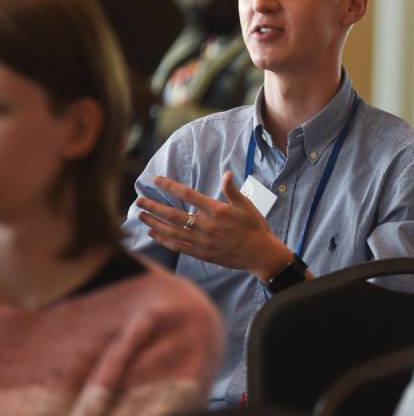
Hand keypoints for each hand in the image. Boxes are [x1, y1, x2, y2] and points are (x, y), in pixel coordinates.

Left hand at [137, 171, 293, 280]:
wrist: (260, 254)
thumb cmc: (255, 227)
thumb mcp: (246, 205)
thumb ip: (232, 190)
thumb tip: (226, 174)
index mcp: (217, 210)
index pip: (188, 194)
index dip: (170, 186)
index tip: (156, 180)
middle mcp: (206, 225)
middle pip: (173, 214)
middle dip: (154, 207)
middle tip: (139, 200)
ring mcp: (202, 241)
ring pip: (171, 231)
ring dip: (154, 223)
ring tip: (141, 216)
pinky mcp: (201, 253)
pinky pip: (177, 246)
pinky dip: (163, 240)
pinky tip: (154, 233)